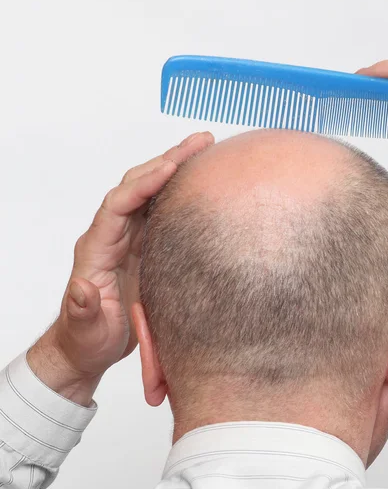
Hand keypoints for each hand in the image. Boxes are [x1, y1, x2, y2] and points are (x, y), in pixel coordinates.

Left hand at [28, 132, 213, 403]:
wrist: (89, 346)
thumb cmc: (87, 338)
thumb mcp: (85, 329)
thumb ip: (82, 309)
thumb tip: (81, 288)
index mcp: (97, 249)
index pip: (119, 205)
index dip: (144, 184)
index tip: (171, 166)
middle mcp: (113, 236)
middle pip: (137, 186)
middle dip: (167, 160)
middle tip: (201, 142)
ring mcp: (130, 239)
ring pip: (151, 193)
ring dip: (176, 168)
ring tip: (206, 151)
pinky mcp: (144, 247)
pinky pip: (161, 211)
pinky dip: (180, 193)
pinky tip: (201, 184)